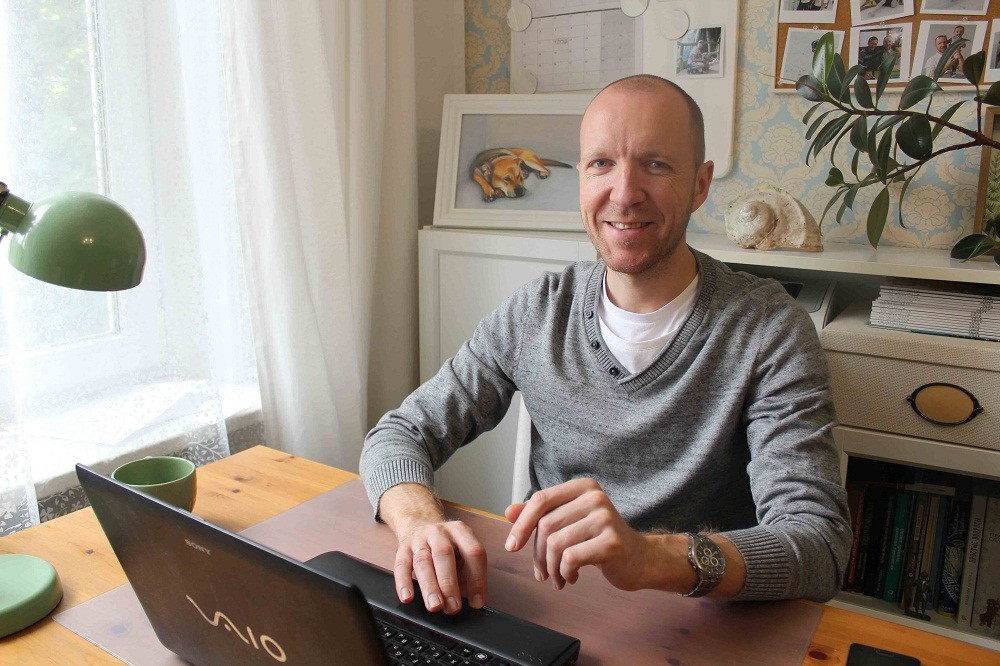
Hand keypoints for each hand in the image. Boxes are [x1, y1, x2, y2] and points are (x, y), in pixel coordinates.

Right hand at [379, 483, 487, 613]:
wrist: (419, 522)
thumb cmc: (446, 545)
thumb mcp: (462, 549)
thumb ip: (468, 571)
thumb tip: (474, 601)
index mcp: (460, 531)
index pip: (473, 552)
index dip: (477, 578)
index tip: (477, 602)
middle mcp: (439, 532)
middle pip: (444, 555)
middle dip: (449, 584)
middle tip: (453, 607)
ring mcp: (419, 539)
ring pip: (423, 562)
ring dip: (429, 587)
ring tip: (435, 606)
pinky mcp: (402, 548)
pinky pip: (401, 566)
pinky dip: (404, 583)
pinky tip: (407, 598)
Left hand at [504, 478, 650, 590]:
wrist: (640, 559)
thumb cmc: (600, 539)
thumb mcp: (570, 522)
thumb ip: (541, 515)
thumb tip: (508, 511)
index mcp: (583, 487)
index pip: (540, 500)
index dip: (521, 524)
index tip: (511, 546)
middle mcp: (595, 497)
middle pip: (546, 525)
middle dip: (538, 555)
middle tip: (541, 573)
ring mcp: (605, 518)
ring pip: (556, 544)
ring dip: (551, 568)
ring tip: (557, 577)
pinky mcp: (611, 542)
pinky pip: (571, 559)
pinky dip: (565, 573)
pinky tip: (573, 577)